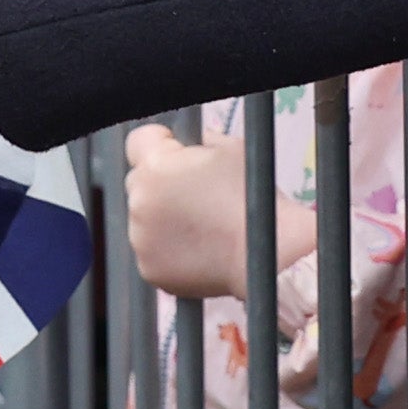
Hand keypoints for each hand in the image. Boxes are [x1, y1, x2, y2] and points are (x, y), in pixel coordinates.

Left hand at [121, 123, 292, 303]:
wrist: (269, 252)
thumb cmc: (252, 198)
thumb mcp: (231, 148)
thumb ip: (200, 141)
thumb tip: (191, 144)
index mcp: (156, 166)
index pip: (139, 142)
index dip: (160, 143)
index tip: (175, 152)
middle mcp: (140, 202)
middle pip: (139, 182)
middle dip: (162, 184)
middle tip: (196, 195)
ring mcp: (141, 239)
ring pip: (144, 219)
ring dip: (163, 218)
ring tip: (201, 226)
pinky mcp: (149, 268)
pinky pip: (152, 250)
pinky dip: (169, 249)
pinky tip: (197, 248)